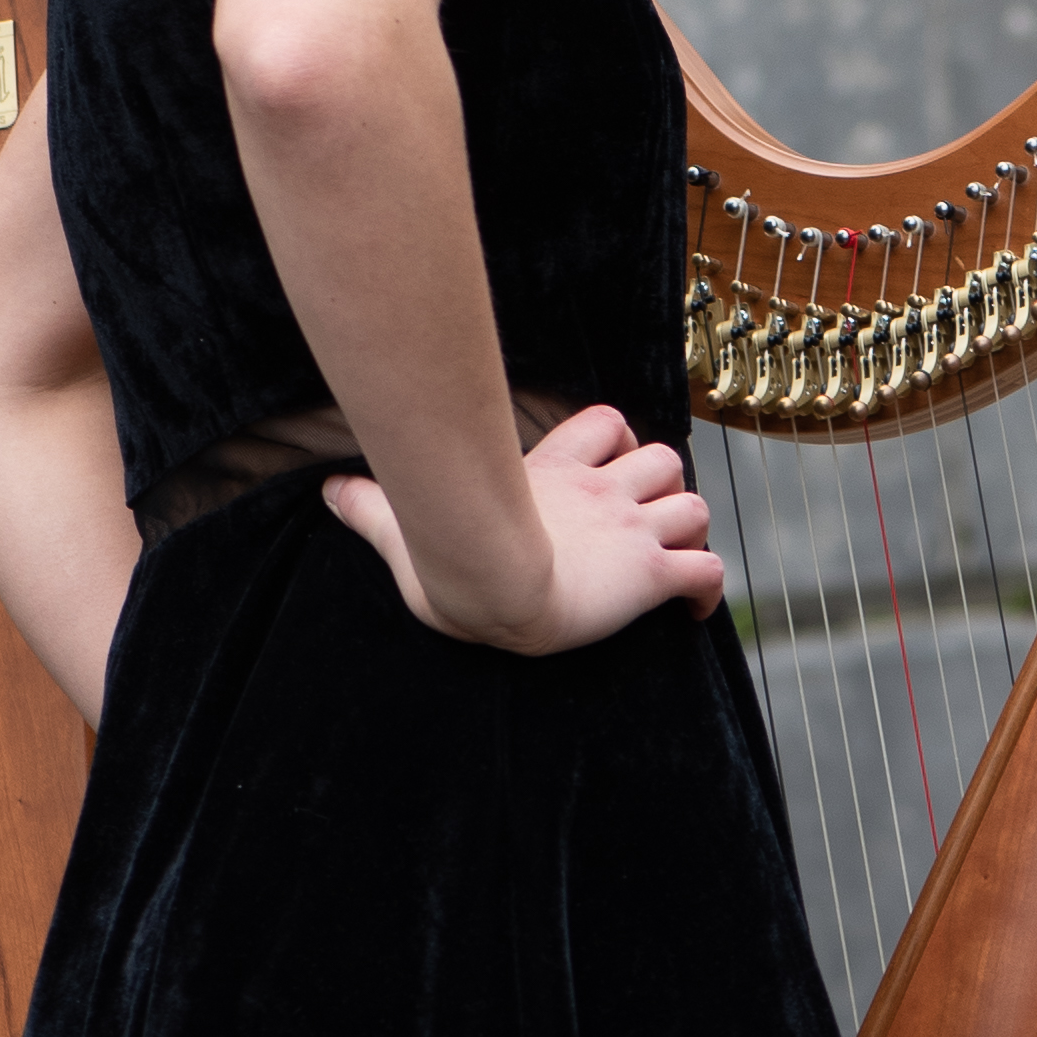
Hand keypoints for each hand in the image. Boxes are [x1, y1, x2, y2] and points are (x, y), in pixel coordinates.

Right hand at [324, 402, 724, 652]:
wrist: (496, 588)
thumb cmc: (450, 559)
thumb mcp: (406, 527)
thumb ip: (372, 505)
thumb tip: (327, 488)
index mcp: (555, 476)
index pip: (607, 425)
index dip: (620, 440)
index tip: (613, 467)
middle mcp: (603, 496)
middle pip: (665, 459)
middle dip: (663, 485)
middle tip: (645, 518)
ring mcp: (631, 533)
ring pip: (694, 508)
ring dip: (690, 530)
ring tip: (672, 557)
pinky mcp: (651, 576)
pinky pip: (707, 575)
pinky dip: (709, 593)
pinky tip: (695, 612)